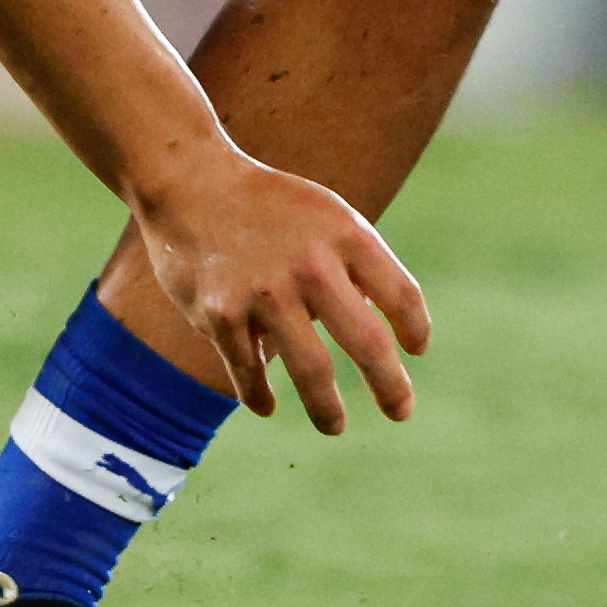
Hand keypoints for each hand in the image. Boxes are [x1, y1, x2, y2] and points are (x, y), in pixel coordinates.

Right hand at [129, 139, 427, 430]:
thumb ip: (357, 265)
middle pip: (369, 343)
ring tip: (334, 425)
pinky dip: (259, 395)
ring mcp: (265, 291)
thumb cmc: (269, 205)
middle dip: (390, 387)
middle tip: (401, 411)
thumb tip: (385, 330)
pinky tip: (267, 406)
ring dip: (328, 410)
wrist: (190, 181)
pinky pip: (249, 372)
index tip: (416, 350)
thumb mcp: (325, 214)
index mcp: (345, 233)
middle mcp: (310, 264)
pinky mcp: (221, 314)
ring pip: (313, 372)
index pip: (400, 294)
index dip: (415, 329)